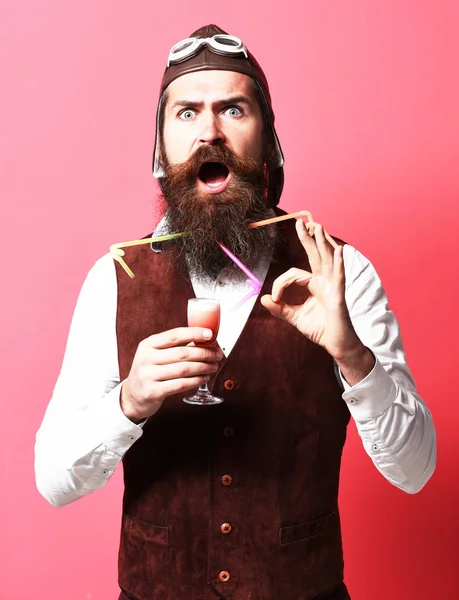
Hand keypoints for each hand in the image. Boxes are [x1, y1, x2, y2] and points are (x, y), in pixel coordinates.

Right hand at [121, 327, 223, 421]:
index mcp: (148, 344)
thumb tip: (205, 340)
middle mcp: (146, 358)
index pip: (174, 335)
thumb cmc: (151, 371)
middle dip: (205, 353)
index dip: (194, 333)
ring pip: (183, 369)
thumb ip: (176, 347)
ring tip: (214, 366)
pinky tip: (204, 378)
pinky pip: (180, 384)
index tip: (210, 334)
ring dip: (203, 367)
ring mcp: (148, 376)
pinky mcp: (153, 392)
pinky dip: (196, 380)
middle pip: (182, 353)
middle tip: (218, 355)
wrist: (132, 396)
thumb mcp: (156, 355)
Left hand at [261, 219, 365, 363]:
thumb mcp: (295, 317)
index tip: (275, 298)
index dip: (281, 283)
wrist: (337, 345)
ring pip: (327, 261)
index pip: (294, 274)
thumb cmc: (321, 330)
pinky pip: (339, 277)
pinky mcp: (339, 296)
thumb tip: (263, 298)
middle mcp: (325, 282)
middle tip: (299, 222)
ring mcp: (333, 287)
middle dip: (307, 239)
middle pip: (315, 256)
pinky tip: (339, 251)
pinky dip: (339, 264)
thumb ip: (280, 308)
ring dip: (322, 243)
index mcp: (314, 285)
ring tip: (317, 227)